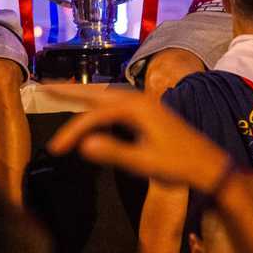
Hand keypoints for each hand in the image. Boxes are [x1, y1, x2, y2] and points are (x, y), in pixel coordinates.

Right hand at [46, 88, 230, 192]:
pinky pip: (115, 103)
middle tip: (42, 85)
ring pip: (105, 95)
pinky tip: (92, 107)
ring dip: (82, 94)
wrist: (210, 166)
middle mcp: (138, 100)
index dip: (72, 131)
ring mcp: (144, 104)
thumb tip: (83, 145)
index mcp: (136, 108)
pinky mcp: (148, 112)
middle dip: (68, 90)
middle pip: (96, 93)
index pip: (93, 116)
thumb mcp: (145, 163)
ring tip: (60, 91)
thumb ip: (113, 152)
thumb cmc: (180, 166)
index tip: (56, 150)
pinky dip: (97, 102)